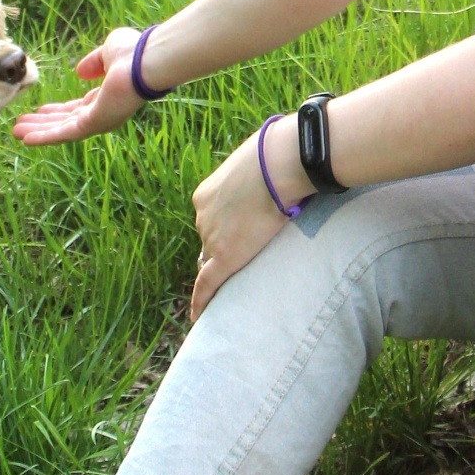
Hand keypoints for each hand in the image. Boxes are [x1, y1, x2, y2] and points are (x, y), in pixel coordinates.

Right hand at [12, 26, 151, 146]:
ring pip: (63, 130)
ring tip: (16, 133)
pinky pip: (65, 134)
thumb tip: (81, 72)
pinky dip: (44, 137)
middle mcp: (103, 113)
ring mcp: (99, 121)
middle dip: (44, 124)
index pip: (78, 108)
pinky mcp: (93, 124)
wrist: (145, 62)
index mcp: (106, 96)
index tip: (40, 110)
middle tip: (20, 127)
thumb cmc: (132, 53)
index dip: (58, 110)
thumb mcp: (108, 50)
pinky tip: (25, 139)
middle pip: (67, 122)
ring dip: (39, 132)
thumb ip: (95, 61)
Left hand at [189, 121, 298, 318]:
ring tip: (250, 265)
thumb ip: (251, 179)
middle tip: (249, 246)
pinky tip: (196, 316)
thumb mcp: (253, 163)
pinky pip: (207, 284)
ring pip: (215, 258)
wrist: (278, 166)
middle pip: (210, 241)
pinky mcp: (225, 257)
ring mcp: (210, 238)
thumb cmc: (273, 158)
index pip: (210, 221)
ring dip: (228, 261)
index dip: (222, 230)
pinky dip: (201, 301)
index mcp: (204, 196)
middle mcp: (201, 218)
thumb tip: (268, 177)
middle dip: (224, 245)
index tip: (230, 236)